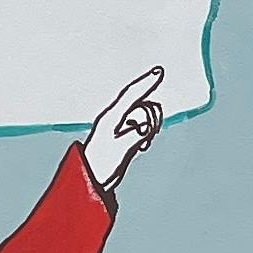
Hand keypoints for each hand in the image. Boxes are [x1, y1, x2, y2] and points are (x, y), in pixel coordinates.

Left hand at [82, 67, 166, 191]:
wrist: (93, 180)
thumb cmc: (100, 164)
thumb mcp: (120, 149)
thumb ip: (135, 135)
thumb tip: (145, 127)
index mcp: (111, 117)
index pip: (131, 95)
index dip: (146, 82)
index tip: (160, 72)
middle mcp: (116, 118)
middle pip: (145, 106)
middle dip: (152, 119)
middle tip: (146, 138)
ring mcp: (121, 126)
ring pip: (146, 117)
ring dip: (150, 129)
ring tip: (141, 145)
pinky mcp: (126, 135)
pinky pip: (145, 127)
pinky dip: (147, 135)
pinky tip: (139, 148)